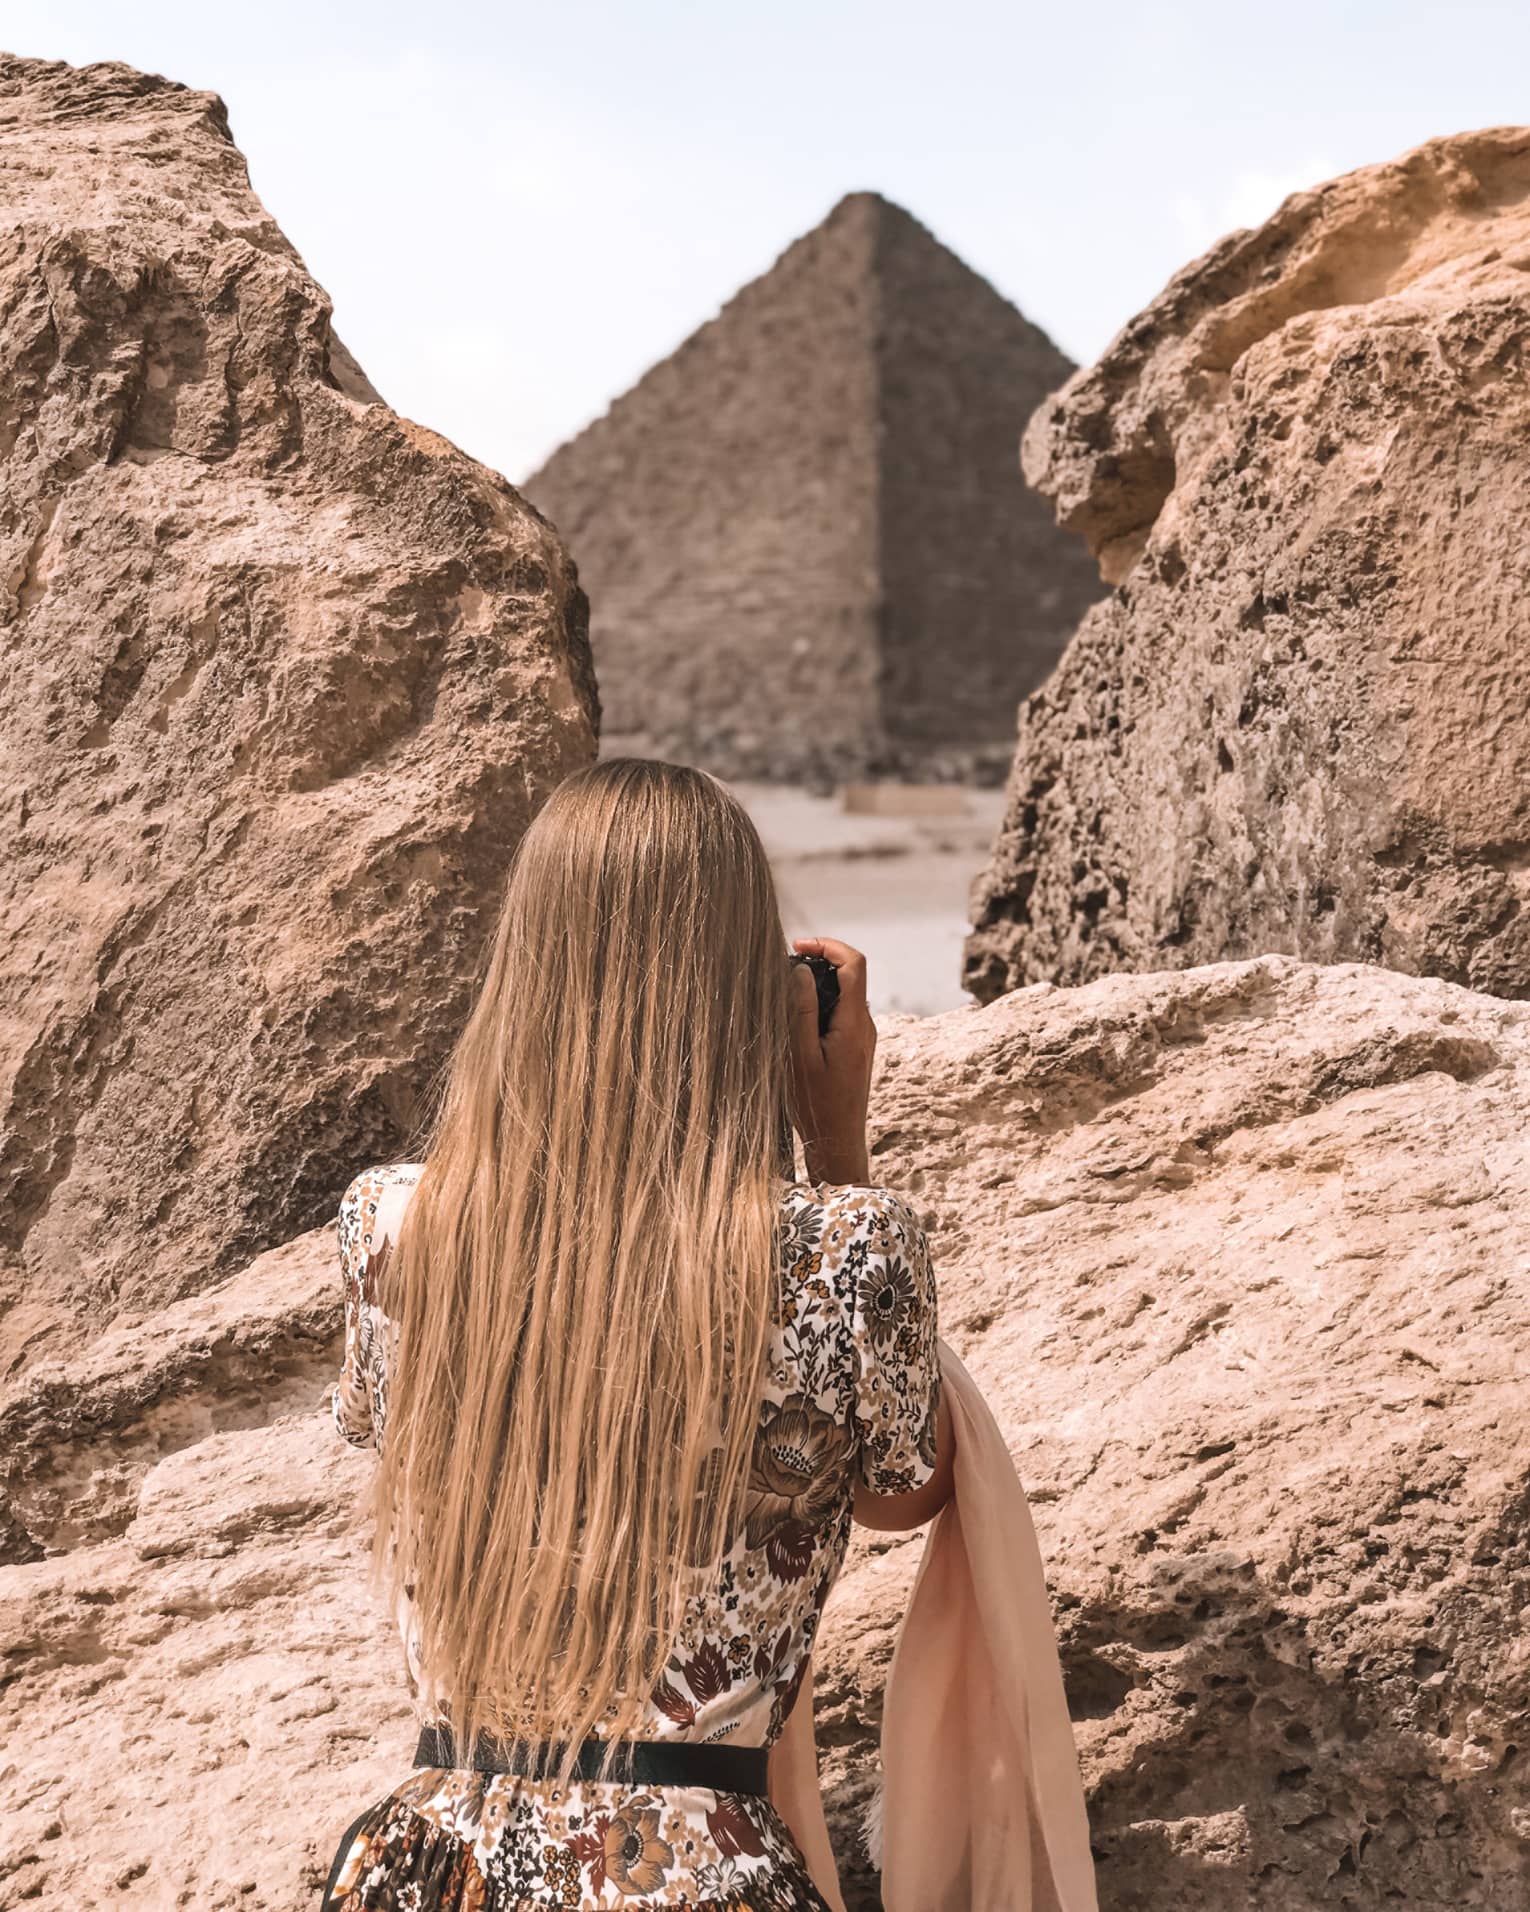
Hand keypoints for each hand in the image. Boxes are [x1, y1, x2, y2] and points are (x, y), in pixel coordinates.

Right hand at [788, 935, 875, 1185]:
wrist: (837, 1142)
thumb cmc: (816, 1105)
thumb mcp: (800, 1055)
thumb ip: (802, 1011)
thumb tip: (801, 971)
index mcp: (854, 1023)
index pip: (854, 964)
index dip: (828, 946)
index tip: (797, 947)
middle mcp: (864, 1025)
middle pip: (850, 974)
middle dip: (818, 962)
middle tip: (783, 968)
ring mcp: (861, 1036)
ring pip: (843, 993)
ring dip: (816, 985)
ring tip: (783, 992)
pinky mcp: (854, 1047)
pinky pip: (840, 1012)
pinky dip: (819, 1004)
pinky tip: (794, 1018)